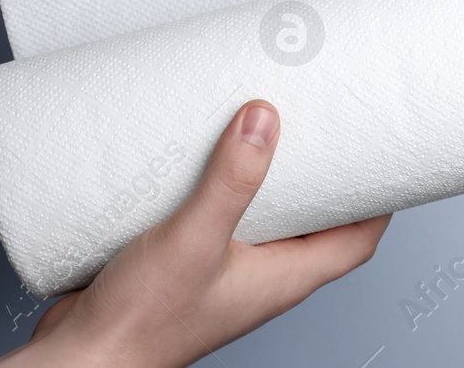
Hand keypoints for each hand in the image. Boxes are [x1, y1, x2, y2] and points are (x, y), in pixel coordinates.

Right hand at [0, 102, 389, 367]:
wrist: (80, 360)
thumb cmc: (142, 325)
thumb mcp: (194, 238)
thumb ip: (232, 180)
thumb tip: (265, 119)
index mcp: (283, 279)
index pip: (357, 241)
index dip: (378, 201)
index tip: (382, 152)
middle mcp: (261, 279)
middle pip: (314, 225)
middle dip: (323, 178)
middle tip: (323, 127)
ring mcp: (224, 274)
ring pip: (264, 221)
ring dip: (268, 179)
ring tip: (264, 129)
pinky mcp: (186, 266)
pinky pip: (219, 221)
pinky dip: (221, 189)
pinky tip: (201, 160)